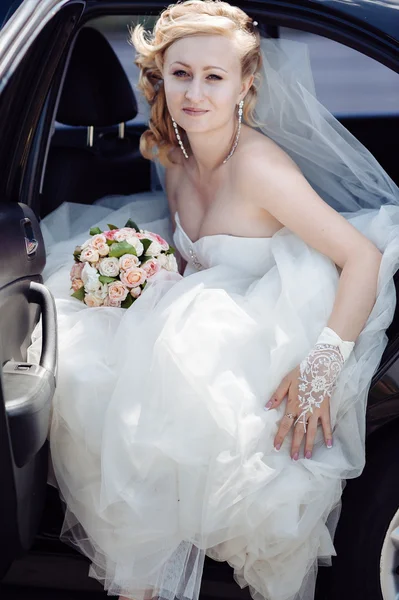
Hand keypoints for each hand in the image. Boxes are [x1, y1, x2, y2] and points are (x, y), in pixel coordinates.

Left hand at [265, 341, 345, 458]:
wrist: (320, 367)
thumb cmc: (301, 373)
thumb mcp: (285, 381)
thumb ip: (276, 396)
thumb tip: (266, 407)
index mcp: (293, 405)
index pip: (285, 424)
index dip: (280, 436)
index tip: (276, 447)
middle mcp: (304, 411)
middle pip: (298, 432)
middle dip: (295, 446)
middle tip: (293, 458)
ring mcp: (316, 412)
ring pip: (312, 431)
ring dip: (310, 445)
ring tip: (308, 456)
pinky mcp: (325, 409)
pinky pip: (327, 424)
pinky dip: (328, 434)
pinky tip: (330, 445)